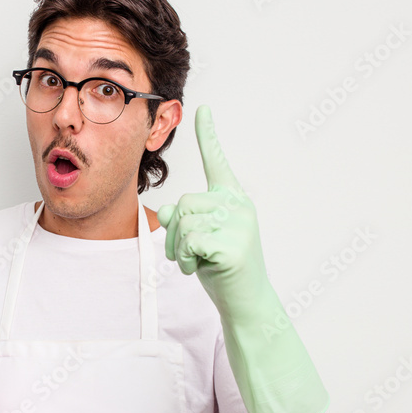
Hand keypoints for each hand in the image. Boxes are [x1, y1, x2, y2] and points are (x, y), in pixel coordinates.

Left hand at [157, 105, 275, 320]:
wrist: (245, 302)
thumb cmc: (221, 268)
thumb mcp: (196, 240)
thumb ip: (182, 221)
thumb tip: (165, 212)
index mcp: (232, 199)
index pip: (217, 162)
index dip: (208, 136)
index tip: (203, 110)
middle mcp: (239, 205)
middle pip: (183, 203)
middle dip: (175, 233)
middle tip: (189, 254)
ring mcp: (239, 224)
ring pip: (183, 223)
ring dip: (179, 249)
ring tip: (197, 261)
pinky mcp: (233, 245)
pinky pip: (190, 242)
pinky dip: (186, 259)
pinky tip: (201, 269)